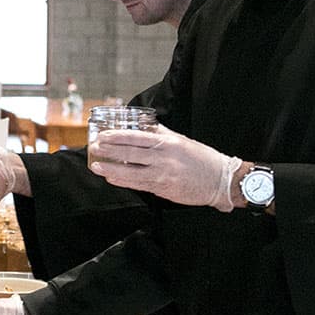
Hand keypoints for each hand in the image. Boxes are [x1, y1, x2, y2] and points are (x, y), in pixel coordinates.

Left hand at [89, 124, 241, 210]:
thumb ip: (160, 133)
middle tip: (94, 148)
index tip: (103, 136)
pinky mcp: (163, 189)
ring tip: (96, 166)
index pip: (136, 137)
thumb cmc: (202, 158)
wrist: (221, 180)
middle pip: (130, 154)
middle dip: (109, 151)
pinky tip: (112, 178)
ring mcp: (163, 175)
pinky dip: (123, 182)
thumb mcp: (181, 140)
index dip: (117, 137)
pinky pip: (139, 185)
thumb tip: (142, 125)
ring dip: (111, 169)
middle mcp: (164, 159)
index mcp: (168, 143)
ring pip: (131, 172)